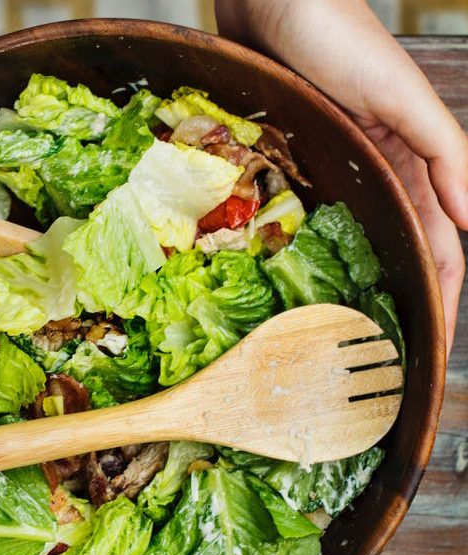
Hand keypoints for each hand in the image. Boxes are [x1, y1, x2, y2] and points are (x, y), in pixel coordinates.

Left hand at [217, 0, 466, 353]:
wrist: (275, 2)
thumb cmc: (338, 38)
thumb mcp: (402, 93)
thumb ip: (445, 150)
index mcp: (410, 160)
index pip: (439, 242)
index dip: (441, 291)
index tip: (428, 343)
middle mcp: (373, 170)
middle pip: (396, 248)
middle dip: (400, 297)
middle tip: (383, 353)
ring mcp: (331, 167)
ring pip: (353, 236)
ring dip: (357, 278)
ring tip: (342, 328)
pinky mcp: (291, 159)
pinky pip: (304, 213)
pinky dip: (309, 246)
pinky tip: (299, 276)